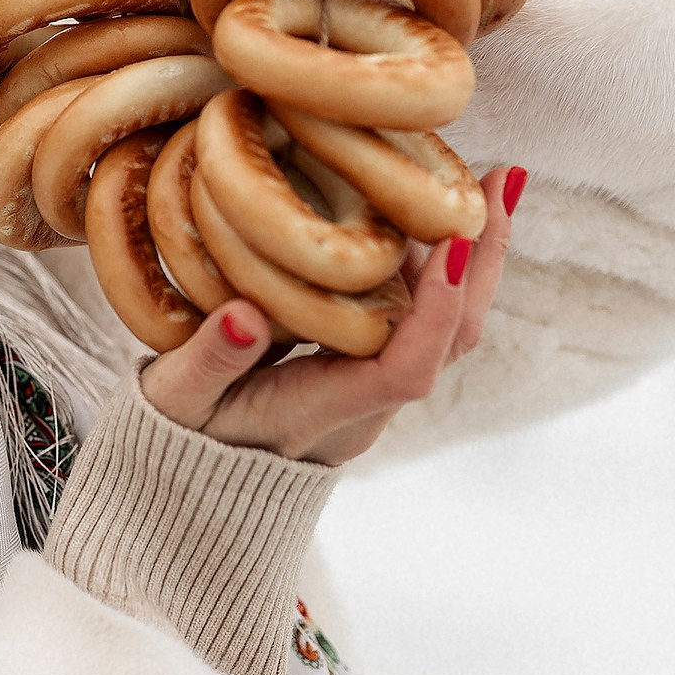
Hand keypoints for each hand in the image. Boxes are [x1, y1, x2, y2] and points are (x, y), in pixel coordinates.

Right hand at [139, 166, 523, 464]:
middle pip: (448, 345)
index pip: (402, 371)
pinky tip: (425, 219)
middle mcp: (360, 410)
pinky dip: (433, 269)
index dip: (436, 312)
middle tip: (501, 181)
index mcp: (318, 415)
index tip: (453, 243)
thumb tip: (243, 314)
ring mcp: (365, 395)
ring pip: (442, 332)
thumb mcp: (174, 402)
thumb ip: (209, 361)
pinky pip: (415, 324)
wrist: (186, 493)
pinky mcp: (358, 377)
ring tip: (485, 183)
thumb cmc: (172, 441)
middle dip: (481, 264)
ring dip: (469, 260)